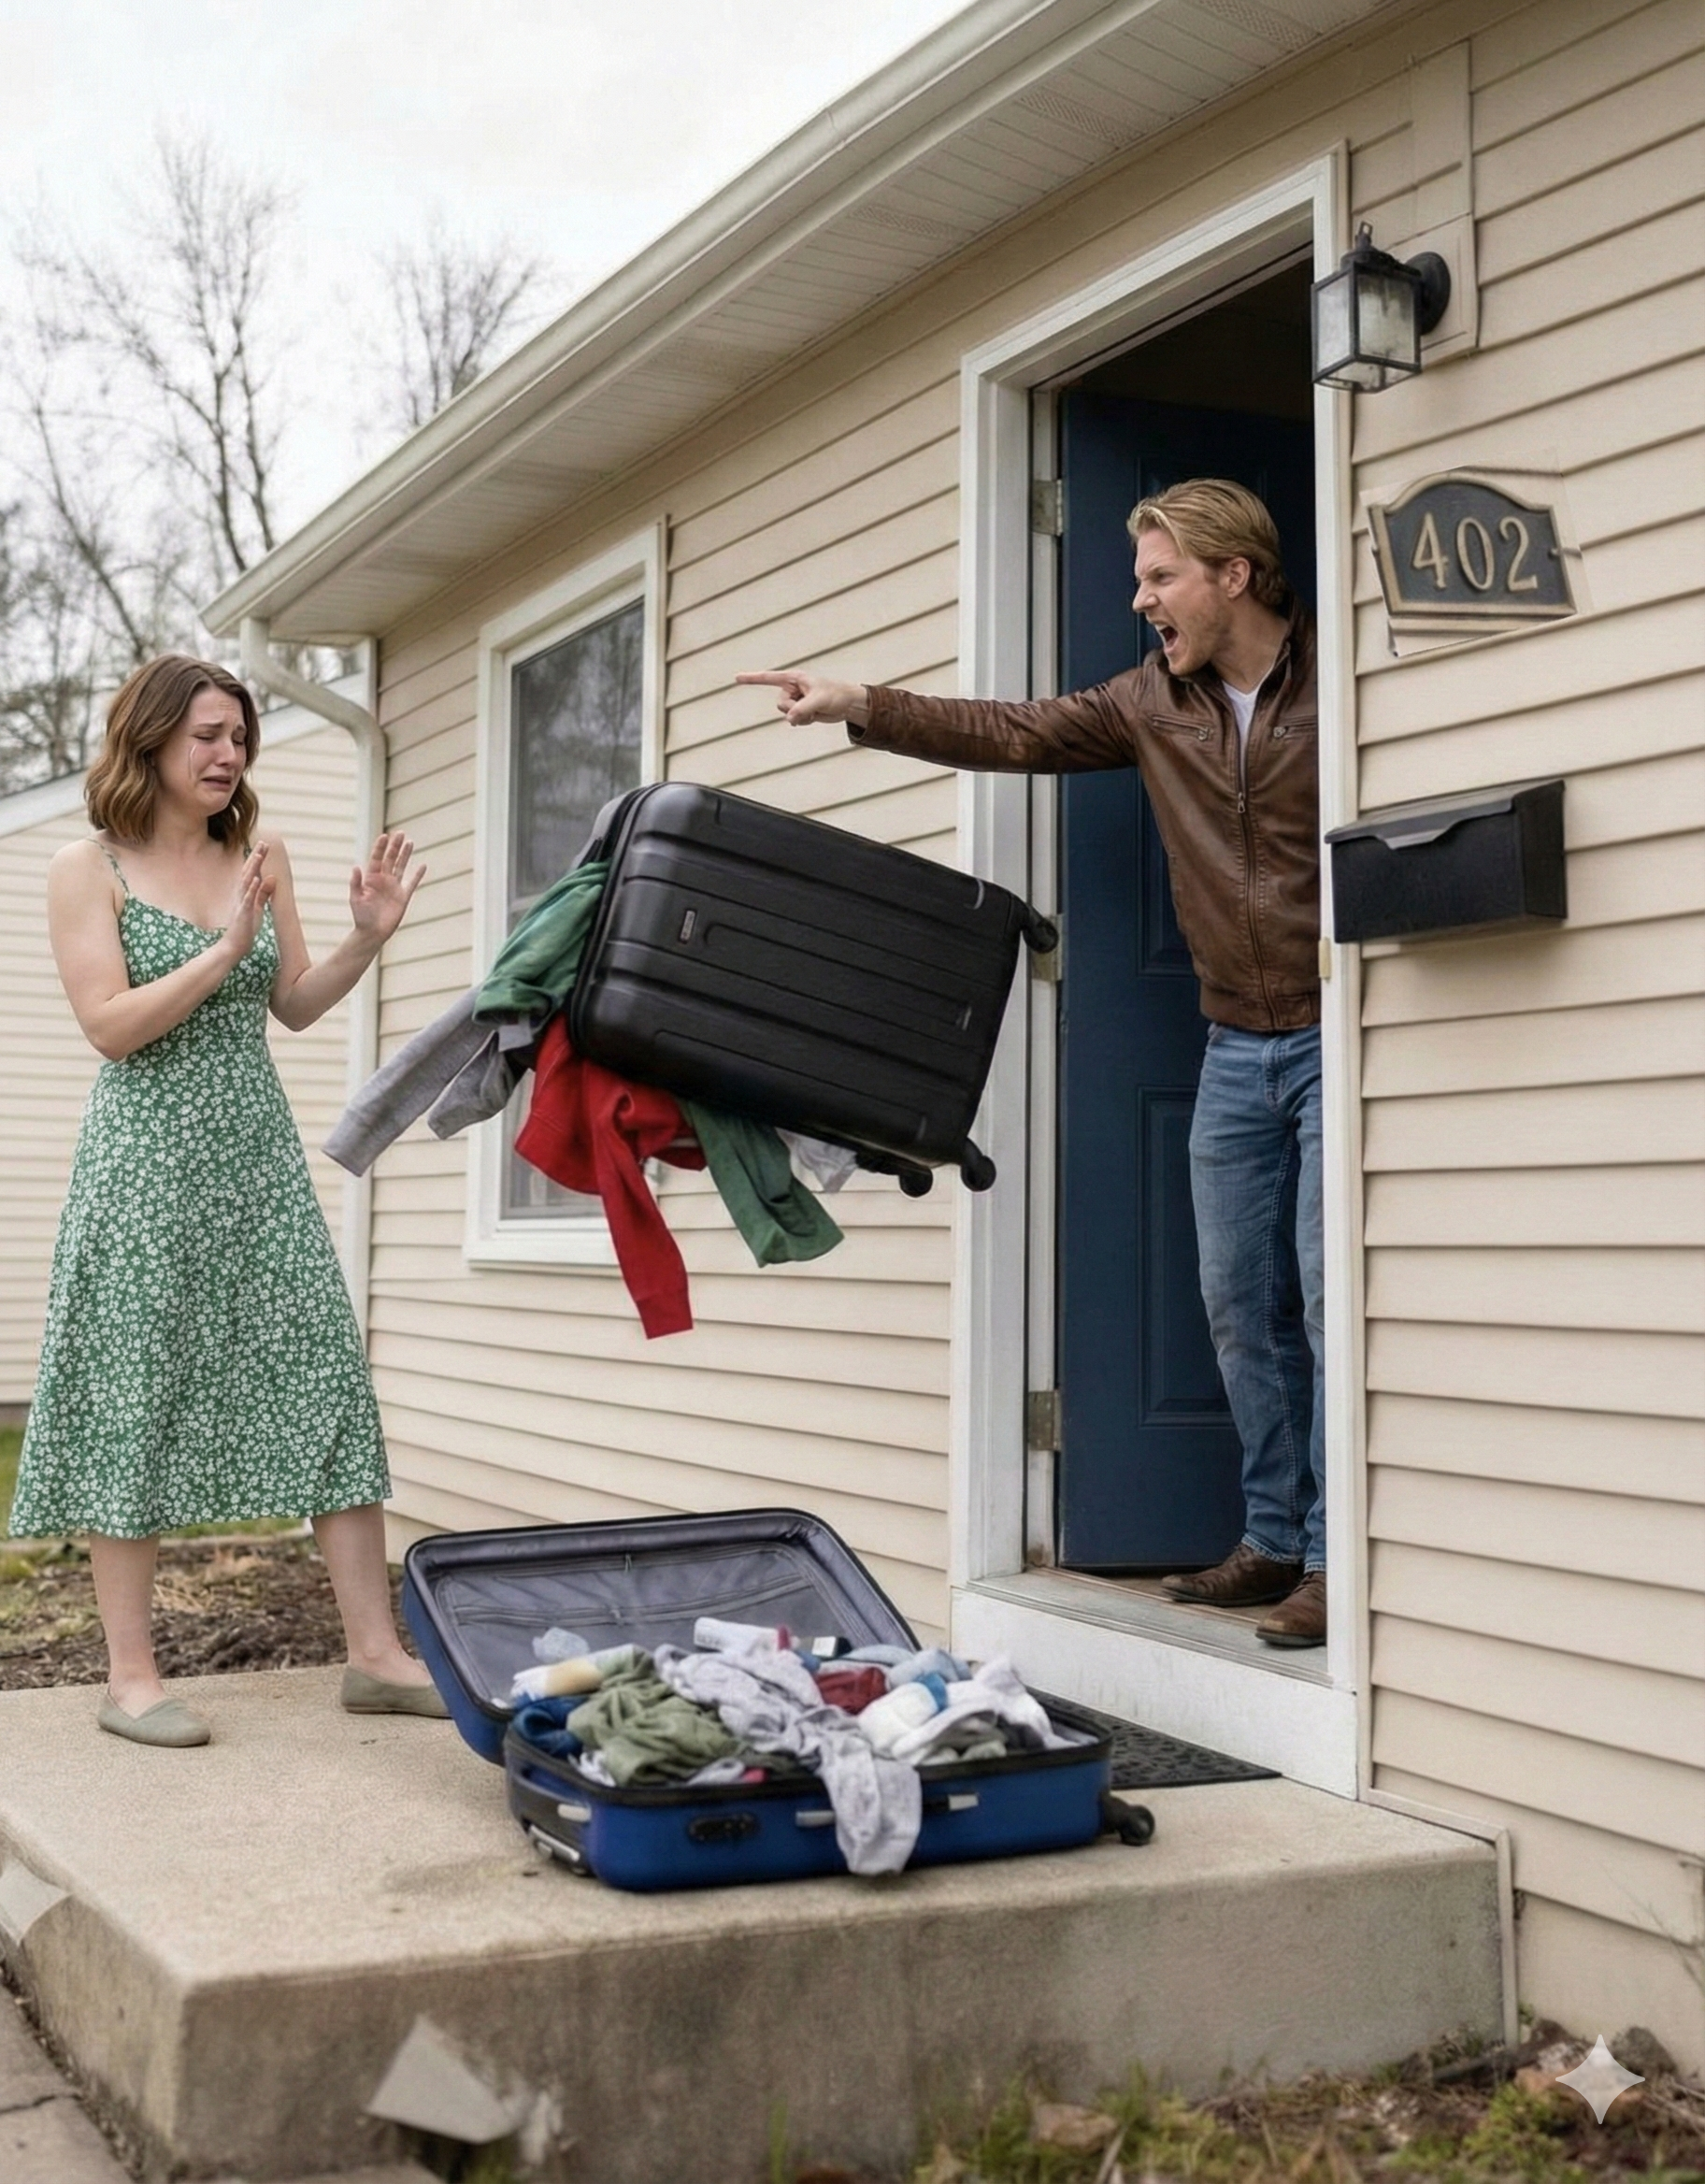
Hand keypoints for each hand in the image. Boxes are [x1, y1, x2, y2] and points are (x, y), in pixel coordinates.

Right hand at [222, 846, 274, 960]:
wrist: (233, 946)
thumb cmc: (245, 927)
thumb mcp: (257, 907)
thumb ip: (264, 893)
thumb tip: (271, 877)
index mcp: (245, 893)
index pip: (252, 872)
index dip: (258, 858)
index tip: (264, 844)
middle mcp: (241, 895)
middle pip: (248, 872)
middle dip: (256, 857)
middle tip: (263, 842)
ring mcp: (241, 903)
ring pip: (246, 882)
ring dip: (253, 868)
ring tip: (259, 855)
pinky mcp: (243, 914)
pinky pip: (247, 900)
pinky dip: (252, 889)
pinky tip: (256, 879)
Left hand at [350, 832, 425, 942]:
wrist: (372, 933)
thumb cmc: (361, 917)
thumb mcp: (356, 899)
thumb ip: (356, 883)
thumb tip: (356, 867)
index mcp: (371, 878)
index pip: (377, 858)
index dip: (381, 847)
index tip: (385, 836)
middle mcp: (383, 880)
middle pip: (390, 859)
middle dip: (395, 846)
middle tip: (401, 833)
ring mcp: (394, 887)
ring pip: (401, 867)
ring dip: (405, 855)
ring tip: (410, 842)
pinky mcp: (403, 897)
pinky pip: (412, 883)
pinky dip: (418, 875)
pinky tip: (423, 865)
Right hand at [735, 670, 865, 726]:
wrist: (849, 704)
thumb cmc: (836, 694)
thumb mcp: (819, 700)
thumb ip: (803, 708)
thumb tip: (789, 719)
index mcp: (794, 678)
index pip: (768, 678)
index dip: (752, 678)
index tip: (736, 678)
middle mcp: (792, 688)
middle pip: (780, 703)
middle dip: (793, 709)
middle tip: (810, 707)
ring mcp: (796, 700)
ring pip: (785, 713)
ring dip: (800, 716)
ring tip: (814, 711)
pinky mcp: (800, 710)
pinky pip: (793, 720)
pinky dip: (804, 721)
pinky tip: (815, 716)